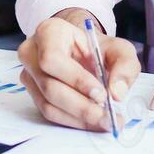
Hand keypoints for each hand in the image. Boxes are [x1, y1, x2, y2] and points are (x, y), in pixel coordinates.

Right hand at [18, 10, 139, 131]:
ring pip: (48, 104)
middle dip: (81, 106)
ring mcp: (29, 74)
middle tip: (108, 117)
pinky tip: (92, 122)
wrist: (84, 52)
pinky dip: (73, 121)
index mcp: (49, 32)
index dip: (75, 79)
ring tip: (105, 122)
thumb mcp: (120, 49)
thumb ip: (124, 67)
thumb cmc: (98, 48)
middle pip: (49, 86)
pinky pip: (50, 113)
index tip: (101, 94)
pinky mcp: (33, 93)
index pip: (52, 58)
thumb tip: (117, 93)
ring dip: (79, 118)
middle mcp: (31, 52)